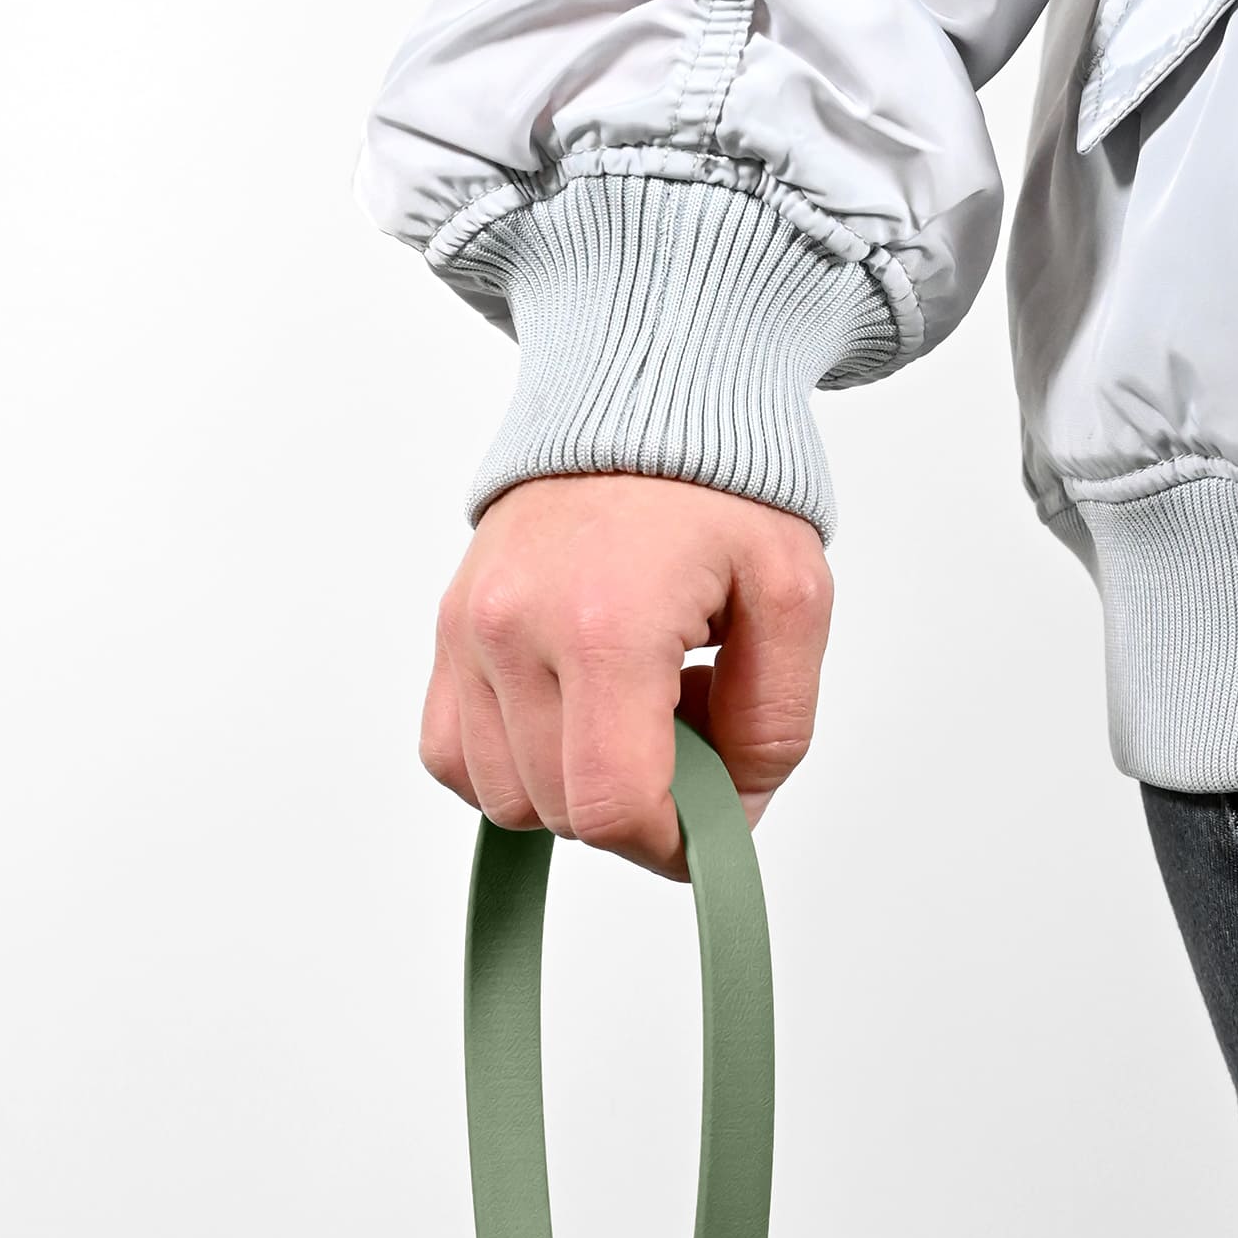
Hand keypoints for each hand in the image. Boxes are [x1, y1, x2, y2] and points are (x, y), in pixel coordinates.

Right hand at [422, 474, 832, 876]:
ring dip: (574, 785)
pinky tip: (571, 715)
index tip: (707, 826)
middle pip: (561, 813)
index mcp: (606, 622)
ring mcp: (466, 631)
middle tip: (686, 730)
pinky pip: (454, 759)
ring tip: (629, 708)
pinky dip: (513, 766)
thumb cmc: (718, 484)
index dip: (669, 846)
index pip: (611, 806)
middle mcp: (514, 629)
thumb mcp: (794, 599)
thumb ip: (775, 727)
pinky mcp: (444, 633)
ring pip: (504, 799)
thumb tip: (730, 817)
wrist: (638, 391)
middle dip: (635, 806)